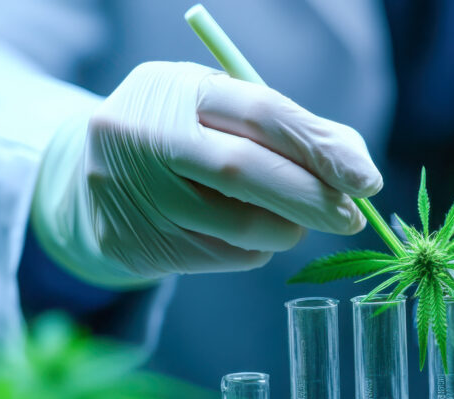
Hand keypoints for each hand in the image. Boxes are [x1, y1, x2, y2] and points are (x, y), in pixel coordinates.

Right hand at [32, 61, 381, 286]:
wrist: (88, 180)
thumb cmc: (182, 138)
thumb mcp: (222, 112)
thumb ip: (288, 130)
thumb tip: (355, 168)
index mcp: (174, 87)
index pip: (260, 112)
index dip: (319, 147)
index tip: (365, 179)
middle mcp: (144, 135)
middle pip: (245, 171)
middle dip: (312, 198)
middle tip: (352, 218)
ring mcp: (132, 193)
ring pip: (238, 226)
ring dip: (286, 229)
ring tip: (294, 222)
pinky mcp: (132, 243)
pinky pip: (222, 256)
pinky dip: (253, 249)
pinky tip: (244, 234)